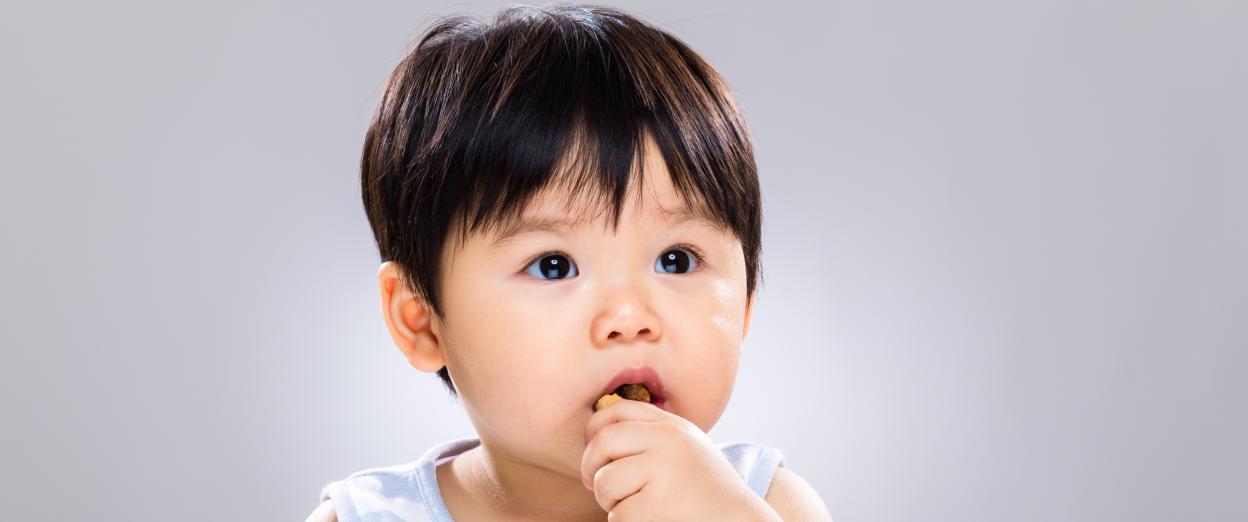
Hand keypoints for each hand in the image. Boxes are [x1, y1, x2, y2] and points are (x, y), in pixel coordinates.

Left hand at [581, 399, 781, 520]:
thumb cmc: (706, 492)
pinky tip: (653, 520)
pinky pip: (618, 514)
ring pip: (606, 481)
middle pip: (603, 442)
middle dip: (591, 468)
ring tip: (639, 506)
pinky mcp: (657, 504)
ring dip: (611, 501)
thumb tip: (595, 435)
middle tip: (597, 486)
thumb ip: (650, 436)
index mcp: (674, 426)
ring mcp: (663, 470)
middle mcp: (669, 440)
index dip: (594, 431)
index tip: (597, 455)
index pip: (616, 411)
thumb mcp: (685, 450)